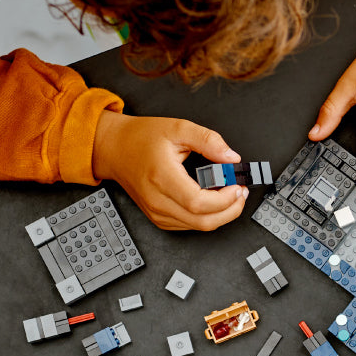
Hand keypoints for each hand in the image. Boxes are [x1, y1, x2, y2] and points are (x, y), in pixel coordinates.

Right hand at [93, 111, 247, 229]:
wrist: (114, 149)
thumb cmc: (141, 138)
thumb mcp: (178, 128)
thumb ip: (208, 140)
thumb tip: (231, 157)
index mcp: (162, 177)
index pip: (198, 203)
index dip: (225, 199)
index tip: (237, 186)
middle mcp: (157, 200)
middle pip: (202, 221)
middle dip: (230, 210)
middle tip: (241, 193)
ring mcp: (157, 212)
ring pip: (198, 227)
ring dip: (222, 214)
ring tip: (231, 195)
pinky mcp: (159, 218)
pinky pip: (189, 225)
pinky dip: (207, 216)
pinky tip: (214, 201)